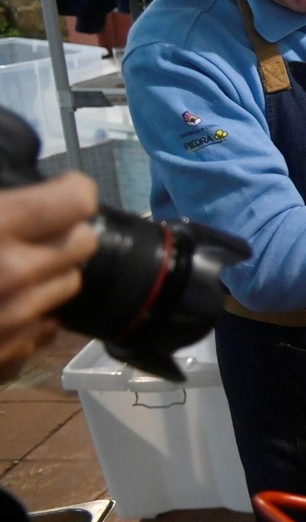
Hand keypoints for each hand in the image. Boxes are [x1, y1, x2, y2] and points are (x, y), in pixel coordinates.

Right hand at [0, 175, 98, 382]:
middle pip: (82, 243)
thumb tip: (26, 160)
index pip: (77, 199)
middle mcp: (12, 274)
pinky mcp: (6, 361)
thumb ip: (3, 199)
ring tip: (6, 276)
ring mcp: (13, 322)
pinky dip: (27, 322)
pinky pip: (42, 331)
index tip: (59, 197)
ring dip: (48, 280)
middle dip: (65, 237)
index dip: (69, 194)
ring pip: (69, 287)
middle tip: (32, 237)